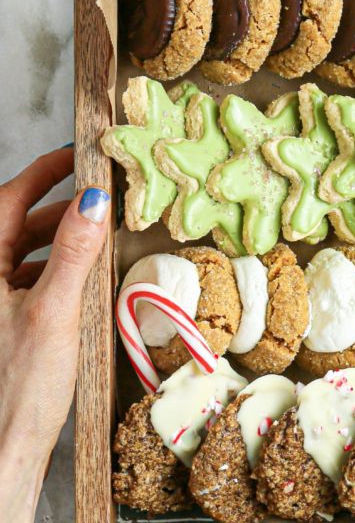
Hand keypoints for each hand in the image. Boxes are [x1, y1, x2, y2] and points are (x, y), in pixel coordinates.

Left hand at [0, 148, 109, 521]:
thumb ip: (73, 252)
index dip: (41, 173)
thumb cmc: (21, 387)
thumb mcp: (55, 312)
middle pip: (15, 223)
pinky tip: (81, 271)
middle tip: (97, 194)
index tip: (73, 155)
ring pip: (22, 250)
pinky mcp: (3, 320)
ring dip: (59, 237)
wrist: (3, 448)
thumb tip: (94, 200)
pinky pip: (27, 276)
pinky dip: (55, 265)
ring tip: (96, 231)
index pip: (6, 201)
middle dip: (57, 206)